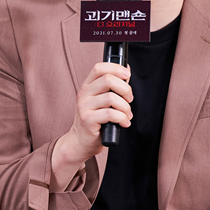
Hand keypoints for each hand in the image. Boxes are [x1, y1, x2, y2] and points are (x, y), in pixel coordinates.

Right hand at [51, 62, 132, 189]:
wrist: (81, 141)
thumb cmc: (95, 121)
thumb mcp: (102, 101)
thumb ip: (112, 88)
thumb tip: (126, 72)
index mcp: (87, 86)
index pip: (99, 67)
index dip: (115, 68)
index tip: (127, 75)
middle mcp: (84, 94)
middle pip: (108, 80)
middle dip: (125, 89)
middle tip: (129, 99)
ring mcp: (84, 106)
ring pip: (112, 98)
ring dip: (125, 107)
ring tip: (126, 115)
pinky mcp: (88, 120)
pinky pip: (111, 114)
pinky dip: (122, 118)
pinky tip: (123, 123)